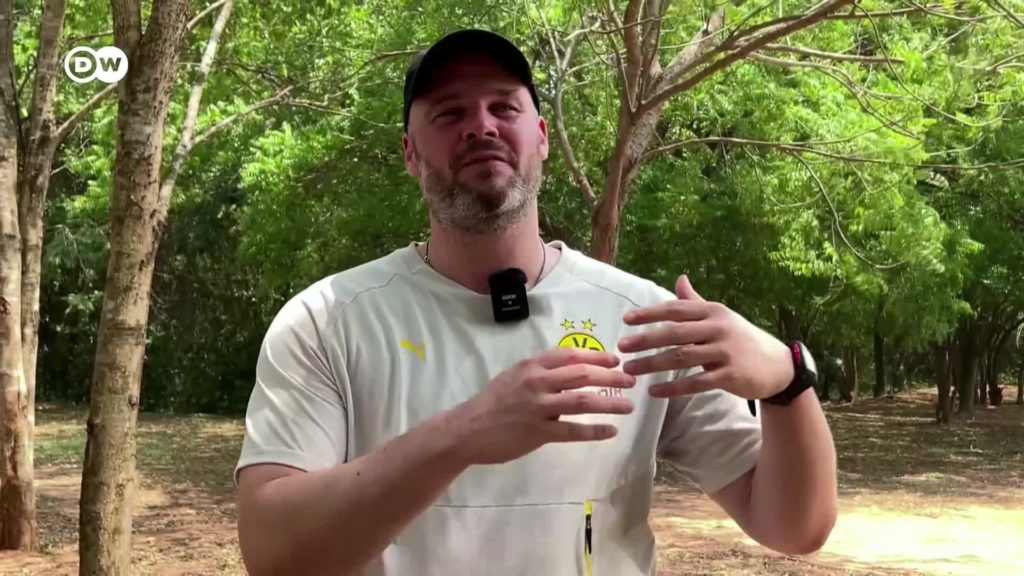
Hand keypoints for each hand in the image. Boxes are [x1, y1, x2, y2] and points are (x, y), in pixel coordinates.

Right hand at [447, 348, 635, 465]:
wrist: (467, 430)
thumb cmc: (493, 403)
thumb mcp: (514, 376)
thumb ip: (541, 372)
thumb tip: (571, 370)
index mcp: (532, 366)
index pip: (571, 355)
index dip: (597, 355)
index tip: (616, 358)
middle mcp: (536, 382)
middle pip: (582, 374)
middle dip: (611, 376)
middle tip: (630, 380)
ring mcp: (537, 407)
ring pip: (582, 400)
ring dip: (609, 402)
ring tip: (628, 406)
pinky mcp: (537, 432)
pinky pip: (572, 430)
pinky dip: (594, 430)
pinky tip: (611, 431)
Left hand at [617, 275, 793, 399]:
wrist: (778, 366)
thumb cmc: (741, 339)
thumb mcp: (720, 316)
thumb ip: (696, 302)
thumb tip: (679, 278)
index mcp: (713, 312)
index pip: (675, 310)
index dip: (649, 314)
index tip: (626, 320)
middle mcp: (718, 328)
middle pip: (674, 333)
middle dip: (645, 339)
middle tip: (622, 346)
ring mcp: (725, 352)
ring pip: (682, 357)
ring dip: (652, 364)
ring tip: (630, 370)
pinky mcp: (730, 376)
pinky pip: (697, 382)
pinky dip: (674, 388)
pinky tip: (654, 391)